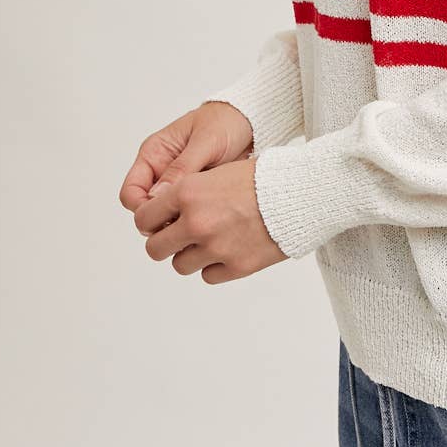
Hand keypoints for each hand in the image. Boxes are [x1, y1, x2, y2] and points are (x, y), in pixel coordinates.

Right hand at [118, 101, 254, 213]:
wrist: (252, 122)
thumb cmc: (225, 122)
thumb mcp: (205, 141)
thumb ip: (183, 167)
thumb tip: (157, 196)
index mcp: (154, 155)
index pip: (131, 192)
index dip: (142, 208)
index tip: (163, 215)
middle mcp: (160, 172)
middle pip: (145, 210)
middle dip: (159, 220)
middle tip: (183, 222)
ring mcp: (178, 185)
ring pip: (165, 216)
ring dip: (177, 222)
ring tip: (200, 219)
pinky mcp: (196, 195)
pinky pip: (186, 214)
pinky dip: (193, 219)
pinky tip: (209, 218)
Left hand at [131, 154, 287, 281]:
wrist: (302, 193)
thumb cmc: (264, 177)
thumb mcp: (219, 171)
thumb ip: (189, 192)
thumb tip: (166, 212)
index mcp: (188, 192)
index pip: (144, 218)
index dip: (150, 221)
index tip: (160, 222)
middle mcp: (196, 222)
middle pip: (156, 249)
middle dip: (165, 243)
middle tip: (179, 237)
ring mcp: (215, 247)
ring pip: (180, 265)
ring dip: (190, 255)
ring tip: (210, 241)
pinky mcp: (236, 267)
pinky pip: (208, 275)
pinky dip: (214, 266)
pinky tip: (229, 248)